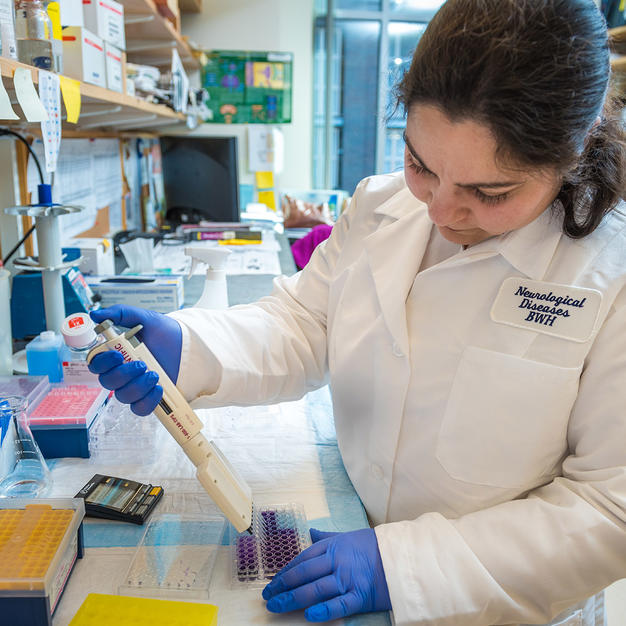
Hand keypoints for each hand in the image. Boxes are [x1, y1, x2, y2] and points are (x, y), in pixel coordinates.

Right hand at [88, 305, 181, 415]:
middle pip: (108, 382)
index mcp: (116, 355)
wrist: (188, 345)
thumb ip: (120, 313)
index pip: (96, 364)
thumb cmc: (165, 333)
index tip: (118, 355)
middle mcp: (122, 373)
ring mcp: (135, 386)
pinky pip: (140, 408)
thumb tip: (95, 314)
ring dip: (137, 386)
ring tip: (155, 374)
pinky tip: (158, 388)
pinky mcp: (149, 398)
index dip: (103, 362)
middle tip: (142, 364)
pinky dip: (147, 401)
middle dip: (123, 374)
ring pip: (123, 396)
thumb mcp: (145, 317)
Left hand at [262, 528, 390, 621]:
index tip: (272, 582)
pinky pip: (339, 605)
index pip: (302, 559)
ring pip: (316, 589)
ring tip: (276, 606)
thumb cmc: (372, 546)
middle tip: (268, 597)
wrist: (401, 556)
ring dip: (293, 599)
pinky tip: (309, 616)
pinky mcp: (360, 596)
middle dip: (283, 586)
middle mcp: (337, 561)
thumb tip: (311, 531)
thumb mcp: (347, 536)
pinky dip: (324, 611)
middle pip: (304, 574)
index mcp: (332, 546)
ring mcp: (348, 579)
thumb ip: (327, 537)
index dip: (285, 572)